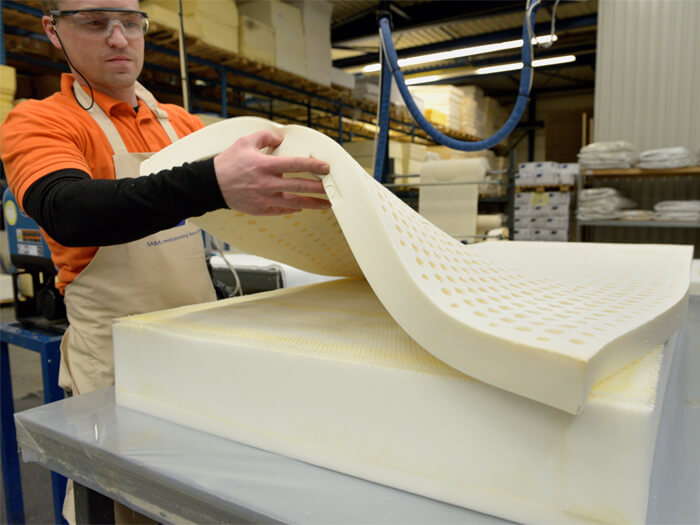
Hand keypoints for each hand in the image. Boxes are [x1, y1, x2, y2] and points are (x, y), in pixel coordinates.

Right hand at [213, 130, 330, 214]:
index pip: (295, 165)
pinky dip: (294, 209)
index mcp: (265, 166)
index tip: (326, 167)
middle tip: (333, 189)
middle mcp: (267, 184)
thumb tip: (281, 138)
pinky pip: (282, 211)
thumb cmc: (227, 163)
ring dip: (312, 204)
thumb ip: (265, 137)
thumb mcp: (245, 142)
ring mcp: (265, 199)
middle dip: (319, 188)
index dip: (314, 166)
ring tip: (326, 204)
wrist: (210, 185)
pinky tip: (302, 207)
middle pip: (300, 187)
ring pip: (295, 203)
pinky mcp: (260, 209)